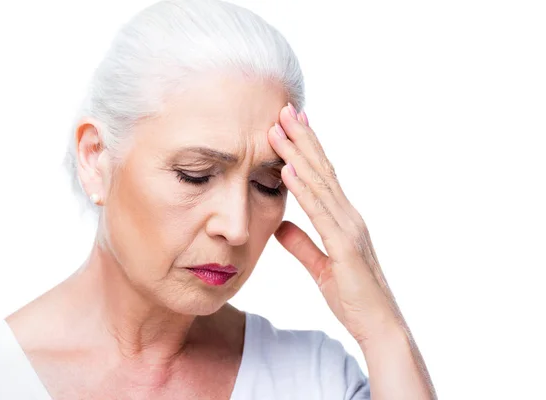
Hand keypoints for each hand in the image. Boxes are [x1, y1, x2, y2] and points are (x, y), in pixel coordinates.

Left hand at [268, 103, 403, 344]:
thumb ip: (302, 244)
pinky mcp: (345, 247)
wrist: (378, 326)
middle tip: (285, 110)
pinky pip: (320, 213)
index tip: (291, 125)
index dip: (307, 149)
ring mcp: (349, 229)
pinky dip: (304, 190)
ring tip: (281, 129)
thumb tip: (280, 225)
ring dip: (299, 154)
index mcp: (344, 220)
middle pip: (323, 170)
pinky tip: (288, 170)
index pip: (323, 177)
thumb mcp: (320, 267)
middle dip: (303, 138)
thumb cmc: (354, 298)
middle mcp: (349, 217)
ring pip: (321, 184)